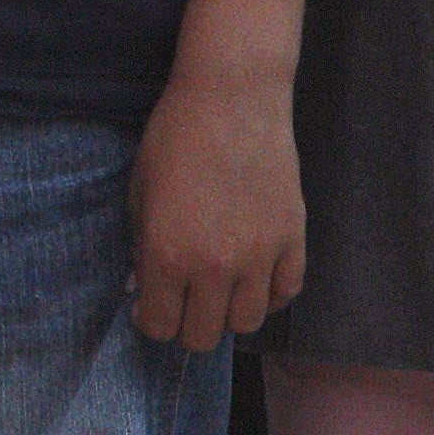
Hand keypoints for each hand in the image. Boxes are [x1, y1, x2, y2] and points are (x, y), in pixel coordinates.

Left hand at [130, 69, 303, 348]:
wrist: (231, 98)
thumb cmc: (174, 137)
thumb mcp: (139, 191)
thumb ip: (140, 246)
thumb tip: (141, 286)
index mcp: (168, 255)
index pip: (160, 326)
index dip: (150, 320)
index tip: (148, 305)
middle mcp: (216, 267)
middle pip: (203, 336)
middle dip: (185, 325)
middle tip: (180, 300)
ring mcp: (260, 258)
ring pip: (246, 323)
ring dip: (227, 312)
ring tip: (216, 288)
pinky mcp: (293, 242)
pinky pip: (285, 295)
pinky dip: (267, 295)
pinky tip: (252, 276)